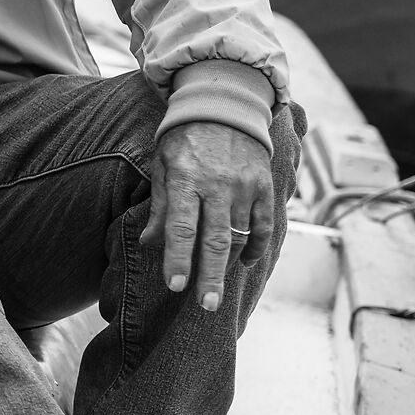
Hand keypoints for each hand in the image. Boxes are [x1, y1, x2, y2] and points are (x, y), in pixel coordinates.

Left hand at [144, 121, 277, 312]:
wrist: (224, 107)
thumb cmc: (184, 141)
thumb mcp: (162, 167)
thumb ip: (160, 206)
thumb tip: (149, 243)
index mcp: (186, 179)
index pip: (181, 227)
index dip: (178, 259)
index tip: (175, 286)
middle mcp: (218, 185)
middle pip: (215, 239)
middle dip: (210, 276)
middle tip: (206, 306)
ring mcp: (246, 186)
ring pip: (240, 235)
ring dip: (229, 263)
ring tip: (216, 286)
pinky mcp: (266, 186)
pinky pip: (264, 226)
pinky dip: (256, 247)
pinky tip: (244, 263)